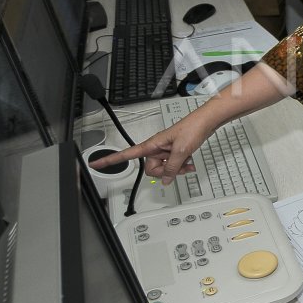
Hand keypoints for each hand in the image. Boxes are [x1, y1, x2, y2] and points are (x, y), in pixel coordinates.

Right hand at [89, 109, 216, 184]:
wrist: (206, 121)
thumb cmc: (192, 128)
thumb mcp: (180, 151)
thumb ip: (171, 168)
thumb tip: (165, 180)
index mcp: (152, 145)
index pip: (127, 154)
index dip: (111, 160)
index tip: (95, 164)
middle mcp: (156, 148)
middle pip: (151, 168)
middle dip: (164, 172)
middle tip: (178, 166)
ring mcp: (166, 150)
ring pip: (164, 168)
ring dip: (176, 169)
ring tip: (188, 163)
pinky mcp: (175, 151)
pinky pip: (173, 165)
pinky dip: (181, 166)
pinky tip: (190, 162)